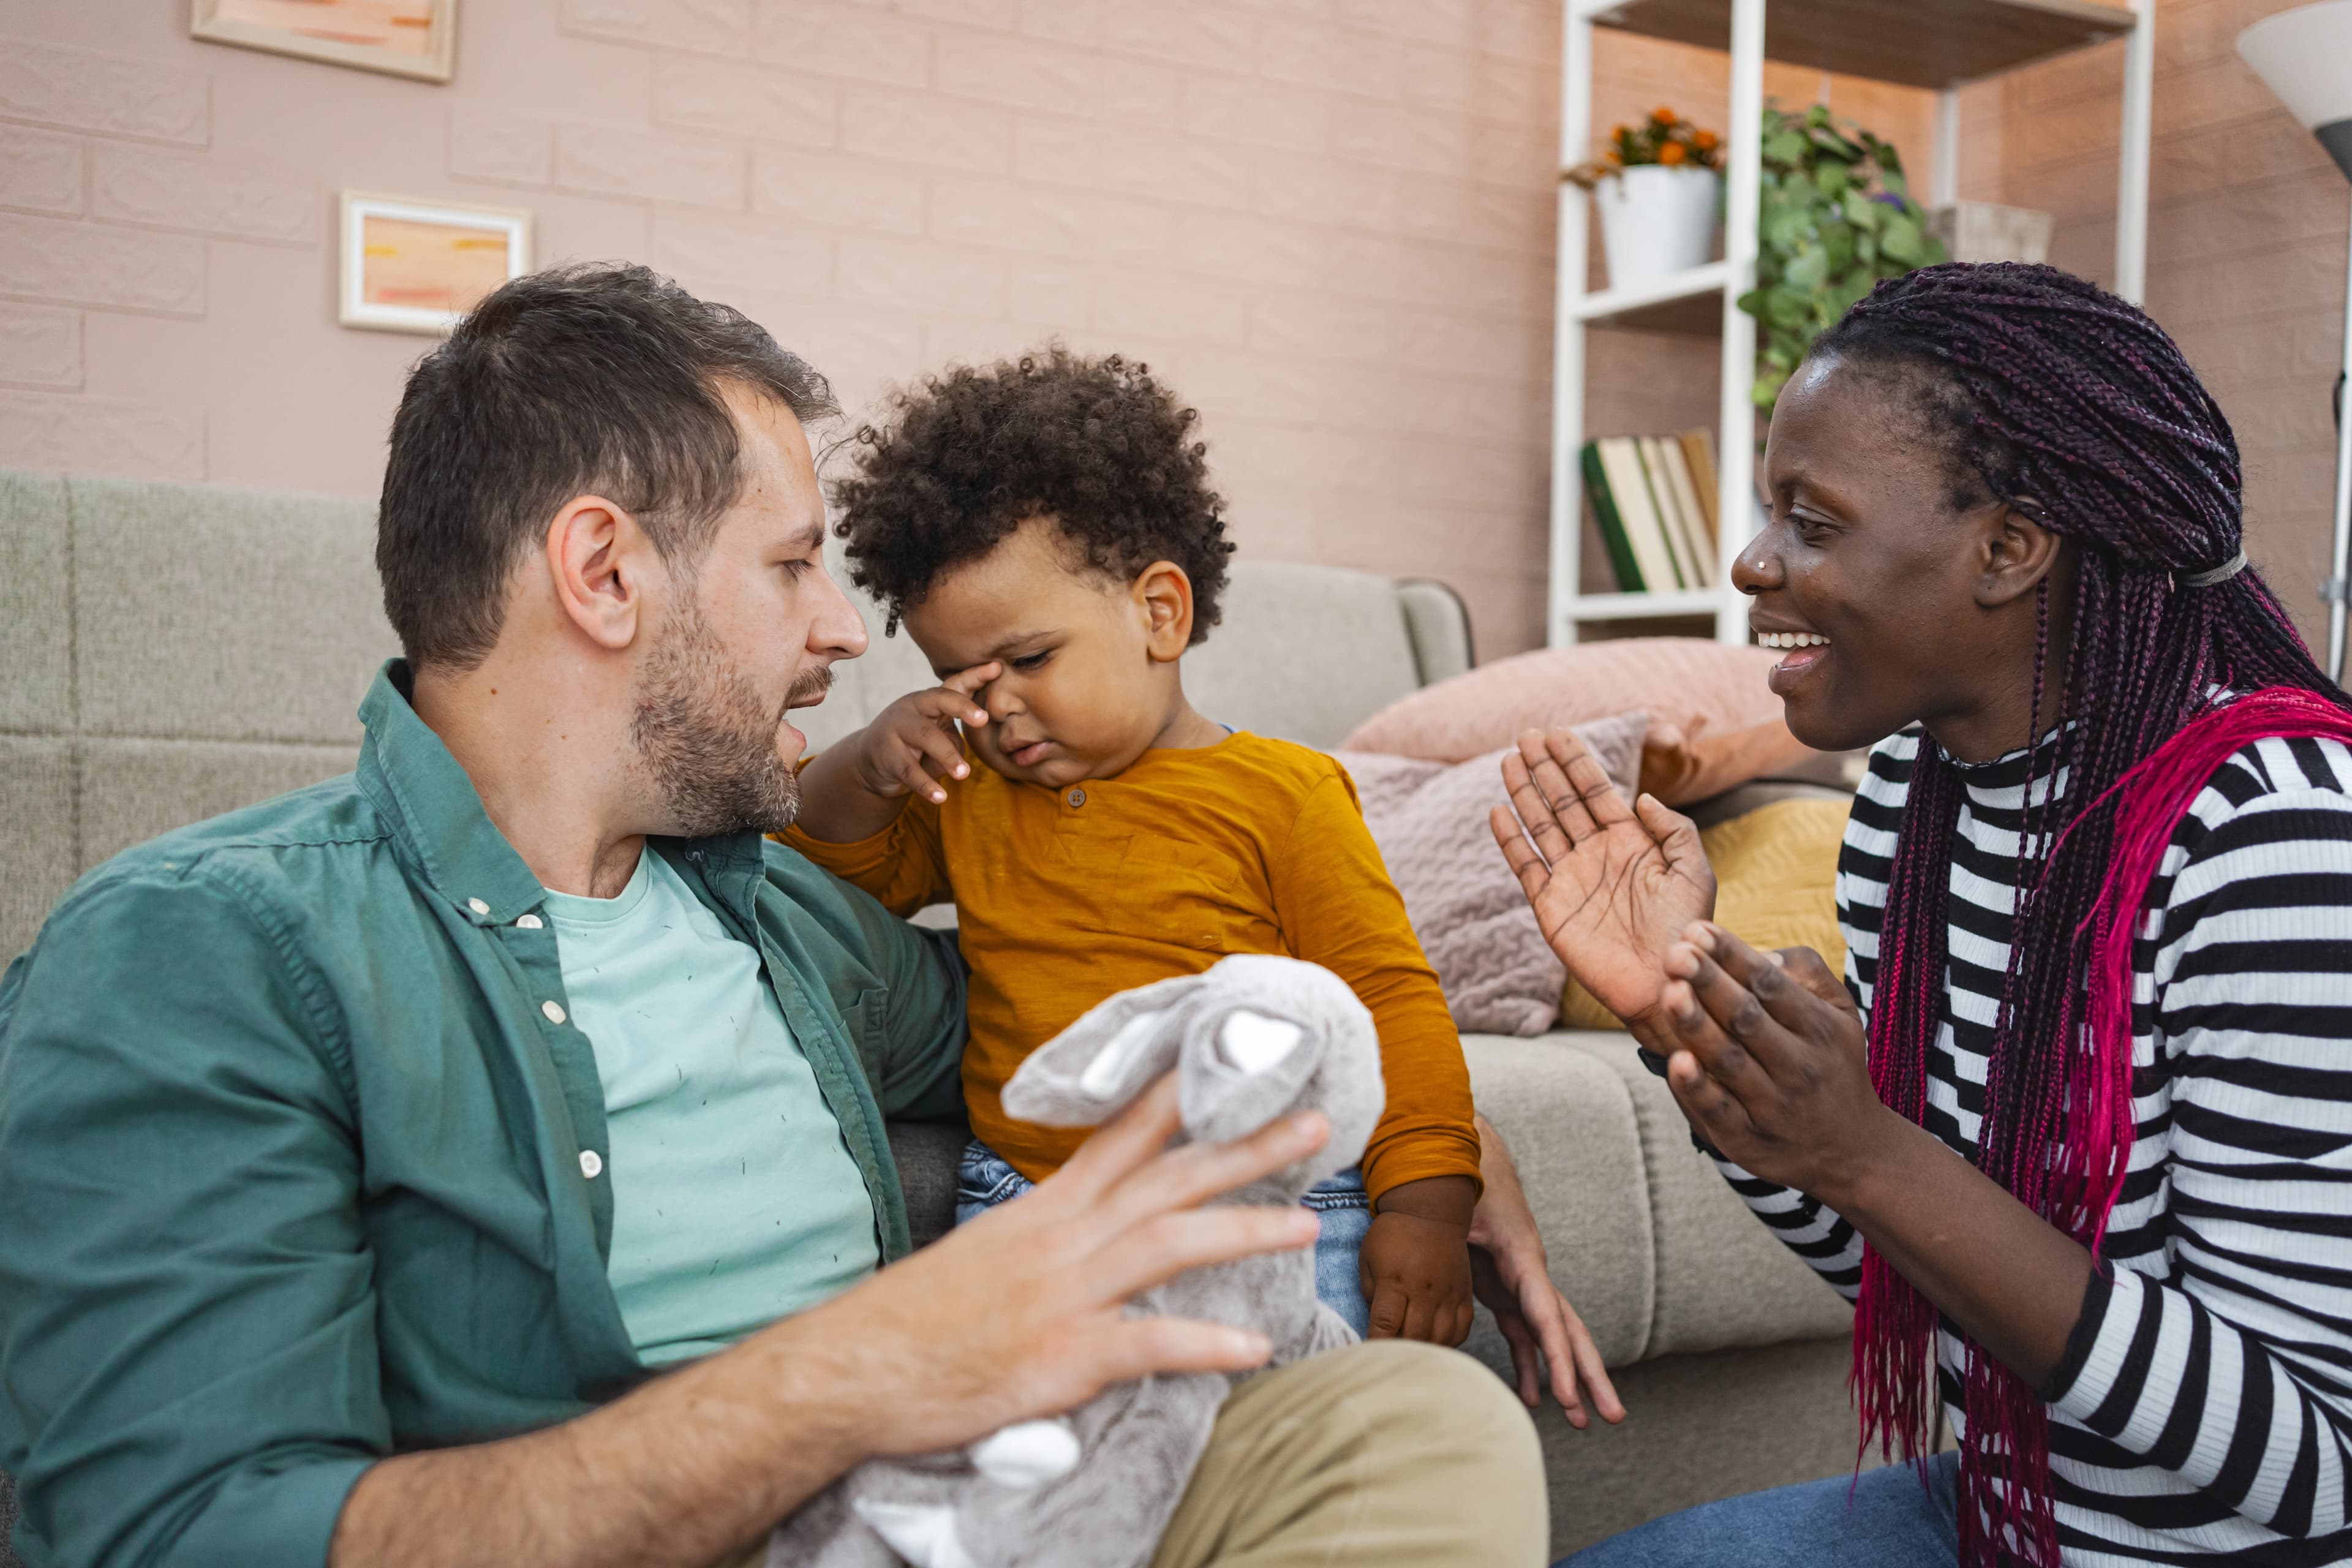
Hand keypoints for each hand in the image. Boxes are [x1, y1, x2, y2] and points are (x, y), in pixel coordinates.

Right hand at [783, 1071, 1326, 1457]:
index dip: (1183, 1098)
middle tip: (1317, 1124)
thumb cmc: (916, 1322)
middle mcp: (1060, 1239)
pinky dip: (1203, 1343)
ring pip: (1167, 1243)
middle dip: (1246, 1148)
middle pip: (1168, 1177)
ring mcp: (1062, 1295)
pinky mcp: (1058, 1357)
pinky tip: (1255, 1350)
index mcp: (1045, 1211)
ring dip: (1243, 1229)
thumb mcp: (986, 1256)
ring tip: (1308, 1226)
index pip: (1124, 1136)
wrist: (847, 1371)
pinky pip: (1144, 1343)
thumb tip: (1086, 1238)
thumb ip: (1046, 1241)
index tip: (1235, 1064)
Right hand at [850, 663, 1002, 805]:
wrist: (871, 762)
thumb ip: (953, 738)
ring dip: (947, 755)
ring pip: (926, 737)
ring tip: (964, 773)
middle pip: (939, 700)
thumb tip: (960, 750)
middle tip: (984, 719)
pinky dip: (926, 785)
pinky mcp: (886, 755)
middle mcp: (912, 707)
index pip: (955, 684)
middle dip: (962, 707)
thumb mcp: (938, 737)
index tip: (998, 668)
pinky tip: (941, 797)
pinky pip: (909, 771)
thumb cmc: (914, 747)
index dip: (975, 676)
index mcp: (930, 700)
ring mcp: (896, 728)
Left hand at [1361, 1176, 1475, 1344]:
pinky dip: (1448, 1343)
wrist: (1431, 1211)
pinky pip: (1461, 1331)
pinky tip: (1435, 1342)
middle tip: (1390, 1358)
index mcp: (1395, 1281)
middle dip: (1400, 1353)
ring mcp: (1449, 1295)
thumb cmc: (1393, 1235)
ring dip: (1425, 1351)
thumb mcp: (1368, 1260)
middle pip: (1415, 1338)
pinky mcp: (1465, 1296)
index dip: (1376, 1346)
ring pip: (1440, 1340)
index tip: (1368, 1357)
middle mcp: (1425, 1291)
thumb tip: (1376, 1326)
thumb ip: (1369, 1295)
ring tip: (1412, 1353)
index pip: (1385, 1325)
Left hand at [1467, 1114, 1623, 1426]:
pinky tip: (1535, 1398)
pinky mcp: (1506, 1290)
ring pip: (1555, 1338)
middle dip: (1590, 1376)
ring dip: (1568, 1378)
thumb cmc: (1464, 1179)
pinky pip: (1526, 1336)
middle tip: (1613, 1417)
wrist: (1467, 1157)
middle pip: (1570, 1332)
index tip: (1566, 1395)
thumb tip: (1437, 1247)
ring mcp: (1523, 1285)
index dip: (1558, 1357)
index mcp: (1523, 1258)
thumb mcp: (1458, 1203)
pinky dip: (1531, 1365)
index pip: (1548, 1316)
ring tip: (1583, 1421)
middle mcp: (1532, 1275)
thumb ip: (1453, 1228)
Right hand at [1490, 727, 1716, 1034]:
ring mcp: (1571, 879)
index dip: (1576, 761)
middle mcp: (1597, 855)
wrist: (1666, 983)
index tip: (1557, 733)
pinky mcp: (1551, 907)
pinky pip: (1526, 866)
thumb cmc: (1687, 931)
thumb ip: (1675, 830)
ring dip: (1525, 793)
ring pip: (1541, 825)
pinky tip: (1499, 812)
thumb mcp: (1694, 872)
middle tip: (1527, 735)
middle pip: (1563, 801)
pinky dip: (1511, 839)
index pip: (1597, 792)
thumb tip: (1640, 798)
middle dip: (1545, 768)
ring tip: (1509, 760)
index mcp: (1631, 843)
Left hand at [1654, 922, 1890, 1200]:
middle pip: (1747, 1018)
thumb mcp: (1841, 1015)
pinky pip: (1719, 1111)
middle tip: (1676, 953)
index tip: (1697, 930)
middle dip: (1710, 983)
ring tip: (1670, 993)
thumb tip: (1763, 954)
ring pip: (1730, 1062)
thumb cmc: (1833, 1065)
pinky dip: (1698, 1089)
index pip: (1770, 984)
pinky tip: (1676, 1061)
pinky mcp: (1748, 1140)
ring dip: (1698, 1027)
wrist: (1853, 1151)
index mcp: (1818, 1027)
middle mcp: (1798, 1065)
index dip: (1732, 956)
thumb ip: (1808, 974)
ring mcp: (1773, 1105)